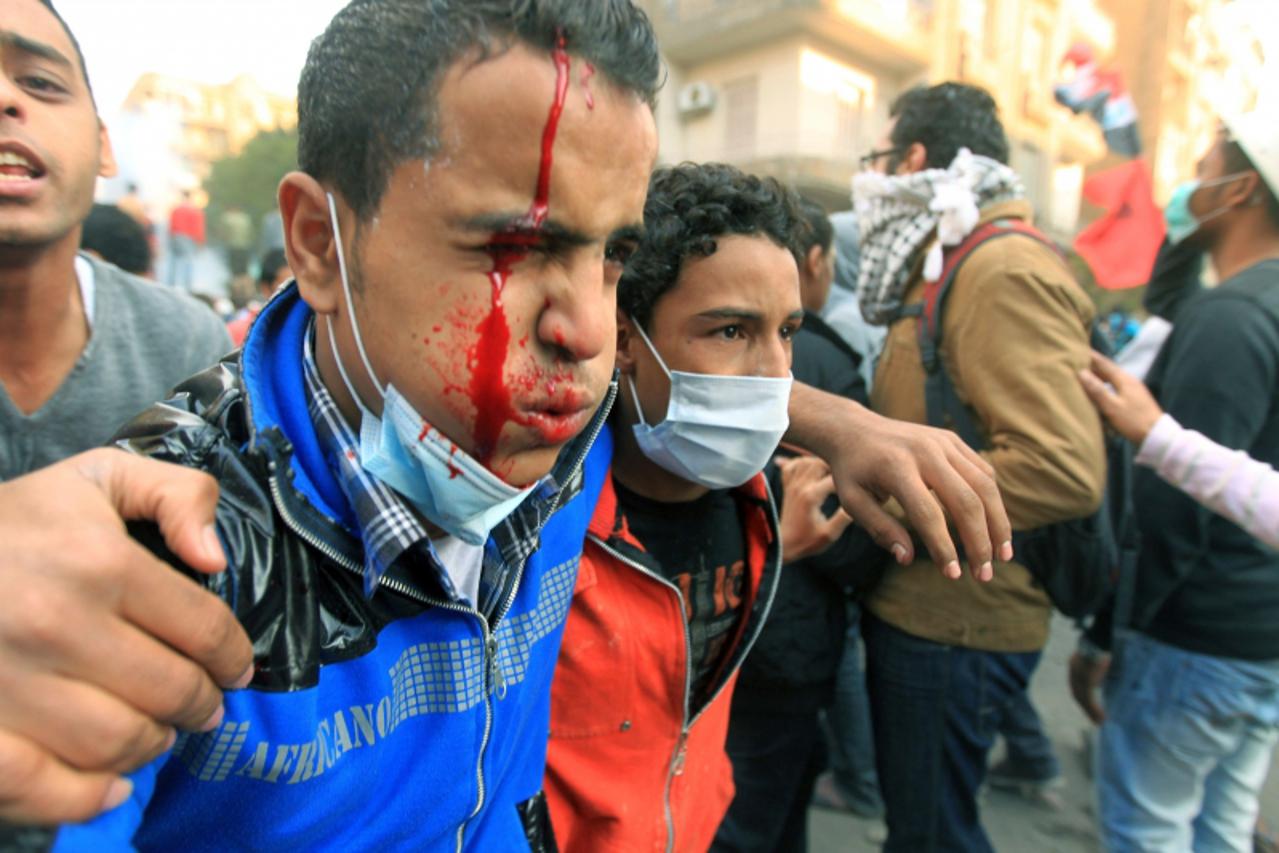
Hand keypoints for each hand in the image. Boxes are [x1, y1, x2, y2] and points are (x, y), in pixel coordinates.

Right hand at [0, 449, 253, 823]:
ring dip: (152, 744)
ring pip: (116, 742)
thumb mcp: (101, 476)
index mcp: (98, 563)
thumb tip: (216, 559)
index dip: (233, 656)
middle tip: (205, 705)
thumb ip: (179, 495)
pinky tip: (110, 784)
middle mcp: (56, 625)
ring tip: (159, 731)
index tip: (237, 668)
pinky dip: (84, 795)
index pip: (202, 629)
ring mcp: (10, 681)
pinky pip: (39, 783)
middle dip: (201, 703)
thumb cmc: (16, 521)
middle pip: (168, 691)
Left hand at [777, 455, 853, 563]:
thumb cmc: (807, 542)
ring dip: (820, 463)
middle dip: (835, 467)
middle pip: (819, 462)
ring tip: (833, 473)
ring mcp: (792, 485)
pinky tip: (811, 470)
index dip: (850, 481)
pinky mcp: (787, 487)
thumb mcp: (830, 534)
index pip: (835, 478)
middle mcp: (800, 486)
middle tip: (847, 477)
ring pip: (805, 461)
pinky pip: (790, 467)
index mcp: (811, 496)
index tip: (860, 487)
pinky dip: (800, 464)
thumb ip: (844, 517)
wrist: (784, 546)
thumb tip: (860, 504)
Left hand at [789, 383, 1009, 579]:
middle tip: (984, 575)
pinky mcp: (952, 440)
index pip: (928, 515)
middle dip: (980, 542)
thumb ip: (880, 530)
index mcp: (896, 468)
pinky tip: (994, 526)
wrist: (855, 429)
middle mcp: (925, 452)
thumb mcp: (853, 501)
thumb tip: (907, 558)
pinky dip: (992, 501)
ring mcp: (943, 442)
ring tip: (1002, 556)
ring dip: (998, 523)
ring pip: (984, 485)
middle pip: (966, 501)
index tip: (952, 575)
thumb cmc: (852, 471)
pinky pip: (982, 471)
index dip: (944, 547)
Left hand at [1068, 650, 1109, 724]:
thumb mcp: (1096, 656)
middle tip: (1094, 720)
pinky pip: (1088, 699)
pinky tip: (1101, 718)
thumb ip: (1096, 665)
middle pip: (1077, 695)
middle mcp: (1074, 672)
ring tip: (1099, 722)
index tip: (1088, 708)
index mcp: (1075, 666)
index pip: (1076, 686)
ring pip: (1083, 700)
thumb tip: (1104, 669)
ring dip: (1090, 712)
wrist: (1098, 640)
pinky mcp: (1086, 681)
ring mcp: (1079, 677)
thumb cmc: (1100, 646)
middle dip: (1086, 708)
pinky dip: (1095, 710)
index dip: (1082, 698)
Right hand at [1078, 351, 1162, 444]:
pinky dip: (1106, 384)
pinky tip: (1101, 389)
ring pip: (1113, 377)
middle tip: (1078, 361)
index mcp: (1124, 379)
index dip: (1091, 356)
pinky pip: (1116, 385)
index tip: (1078, 349)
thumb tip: (1081, 373)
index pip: (1104, 363)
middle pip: (1109, 369)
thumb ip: (1097, 390)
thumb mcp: (1112, 407)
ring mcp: (1134, 389)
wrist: (1157, 435)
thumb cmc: (1133, 421)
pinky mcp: (1135, 398)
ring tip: (1086, 374)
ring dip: (1099, 375)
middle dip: (1094, 365)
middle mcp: (1130, 380)